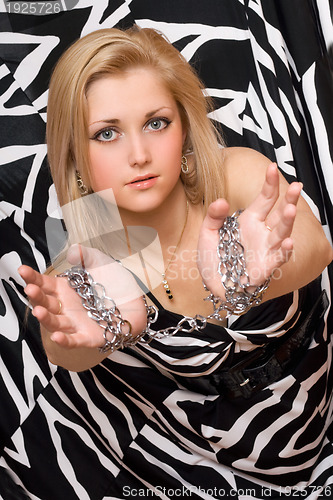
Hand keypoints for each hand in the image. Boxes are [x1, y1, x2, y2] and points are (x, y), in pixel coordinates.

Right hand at [18, 245, 146, 351]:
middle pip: (46, 302)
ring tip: (38, 311)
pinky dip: (65, 340)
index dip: (32, 277)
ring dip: (45, 318)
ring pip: (55, 322)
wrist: (134, 302)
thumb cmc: (113, 284)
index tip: (22, 270)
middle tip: (30, 288)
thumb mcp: (100, 264)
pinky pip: (73, 340)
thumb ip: (87, 256)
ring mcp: (74, 323)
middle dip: (36, 296)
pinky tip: (56, 336)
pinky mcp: (87, 337)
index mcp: (64, 289)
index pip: (44, 283)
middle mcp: (65, 307)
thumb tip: (74, 251)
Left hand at [197, 163, 301, 297]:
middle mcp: (262, 233)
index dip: (270, 184)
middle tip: (297, 186)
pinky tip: (288, 241)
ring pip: (282, 233)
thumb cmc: (214, 258)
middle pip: (279, 213)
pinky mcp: (265, 267)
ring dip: (288, 221)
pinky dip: (284, 251)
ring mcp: (266, 250)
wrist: (213, 284)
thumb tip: (221, 202)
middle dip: (288, 199)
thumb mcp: (207, 234)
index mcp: (250, 221)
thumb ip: (213, 217)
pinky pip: (278, 258)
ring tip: (291, 209)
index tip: (272, 167)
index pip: (265, 199)